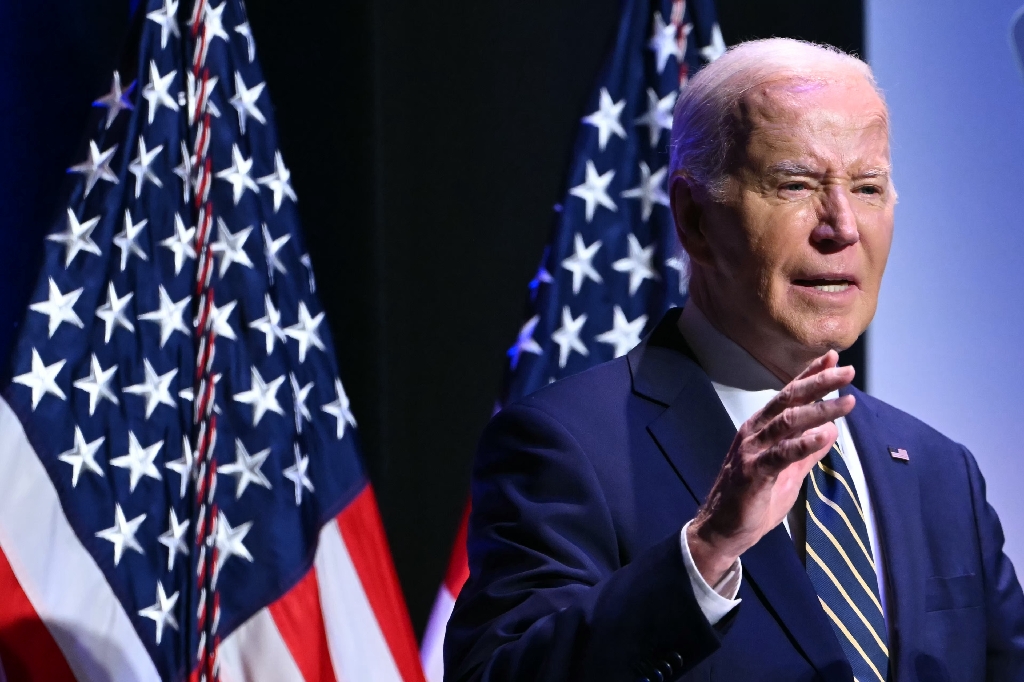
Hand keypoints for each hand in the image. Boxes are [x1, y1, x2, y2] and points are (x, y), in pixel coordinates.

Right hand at [686, 350, 855, 585]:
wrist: (723, 530)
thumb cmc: (752, 501)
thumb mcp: (787, 473)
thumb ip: (806, 452)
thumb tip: (832, 431)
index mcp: (760, 428)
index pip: (788, 395)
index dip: (811, 374)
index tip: (834, 357)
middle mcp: (754, 432)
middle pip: (789, 399)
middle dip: (819, 383)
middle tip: (847, 371)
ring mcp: (751, 451)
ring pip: (787, 422)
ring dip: (820, 410)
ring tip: (846, 401)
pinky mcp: (753, 472)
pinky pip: (781, 454)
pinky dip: (805, 443)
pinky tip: (827, 434)